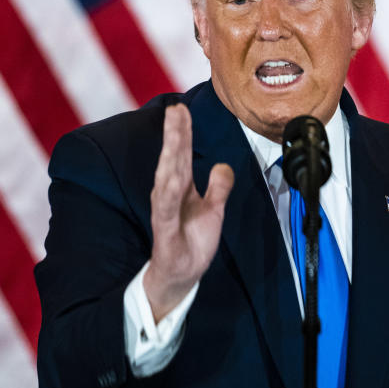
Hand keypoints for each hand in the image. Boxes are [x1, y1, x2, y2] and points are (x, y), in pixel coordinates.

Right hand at [143, 103, 233, 321]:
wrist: (179, 279)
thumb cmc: (191, 243)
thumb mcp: (212, 212)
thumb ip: (218, 188)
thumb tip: (223, 165)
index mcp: (180, 189)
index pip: (181, 155)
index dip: (182, 132)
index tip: (181, 108)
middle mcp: (170, 197)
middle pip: (173, 160)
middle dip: (174, 135)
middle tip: (175, 110)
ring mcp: (166, 214)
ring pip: (167, 179)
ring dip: (170, 155)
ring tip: (173, 133)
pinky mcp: (165, 234)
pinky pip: (167, 211)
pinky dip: (168, 194)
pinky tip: (170, 177)